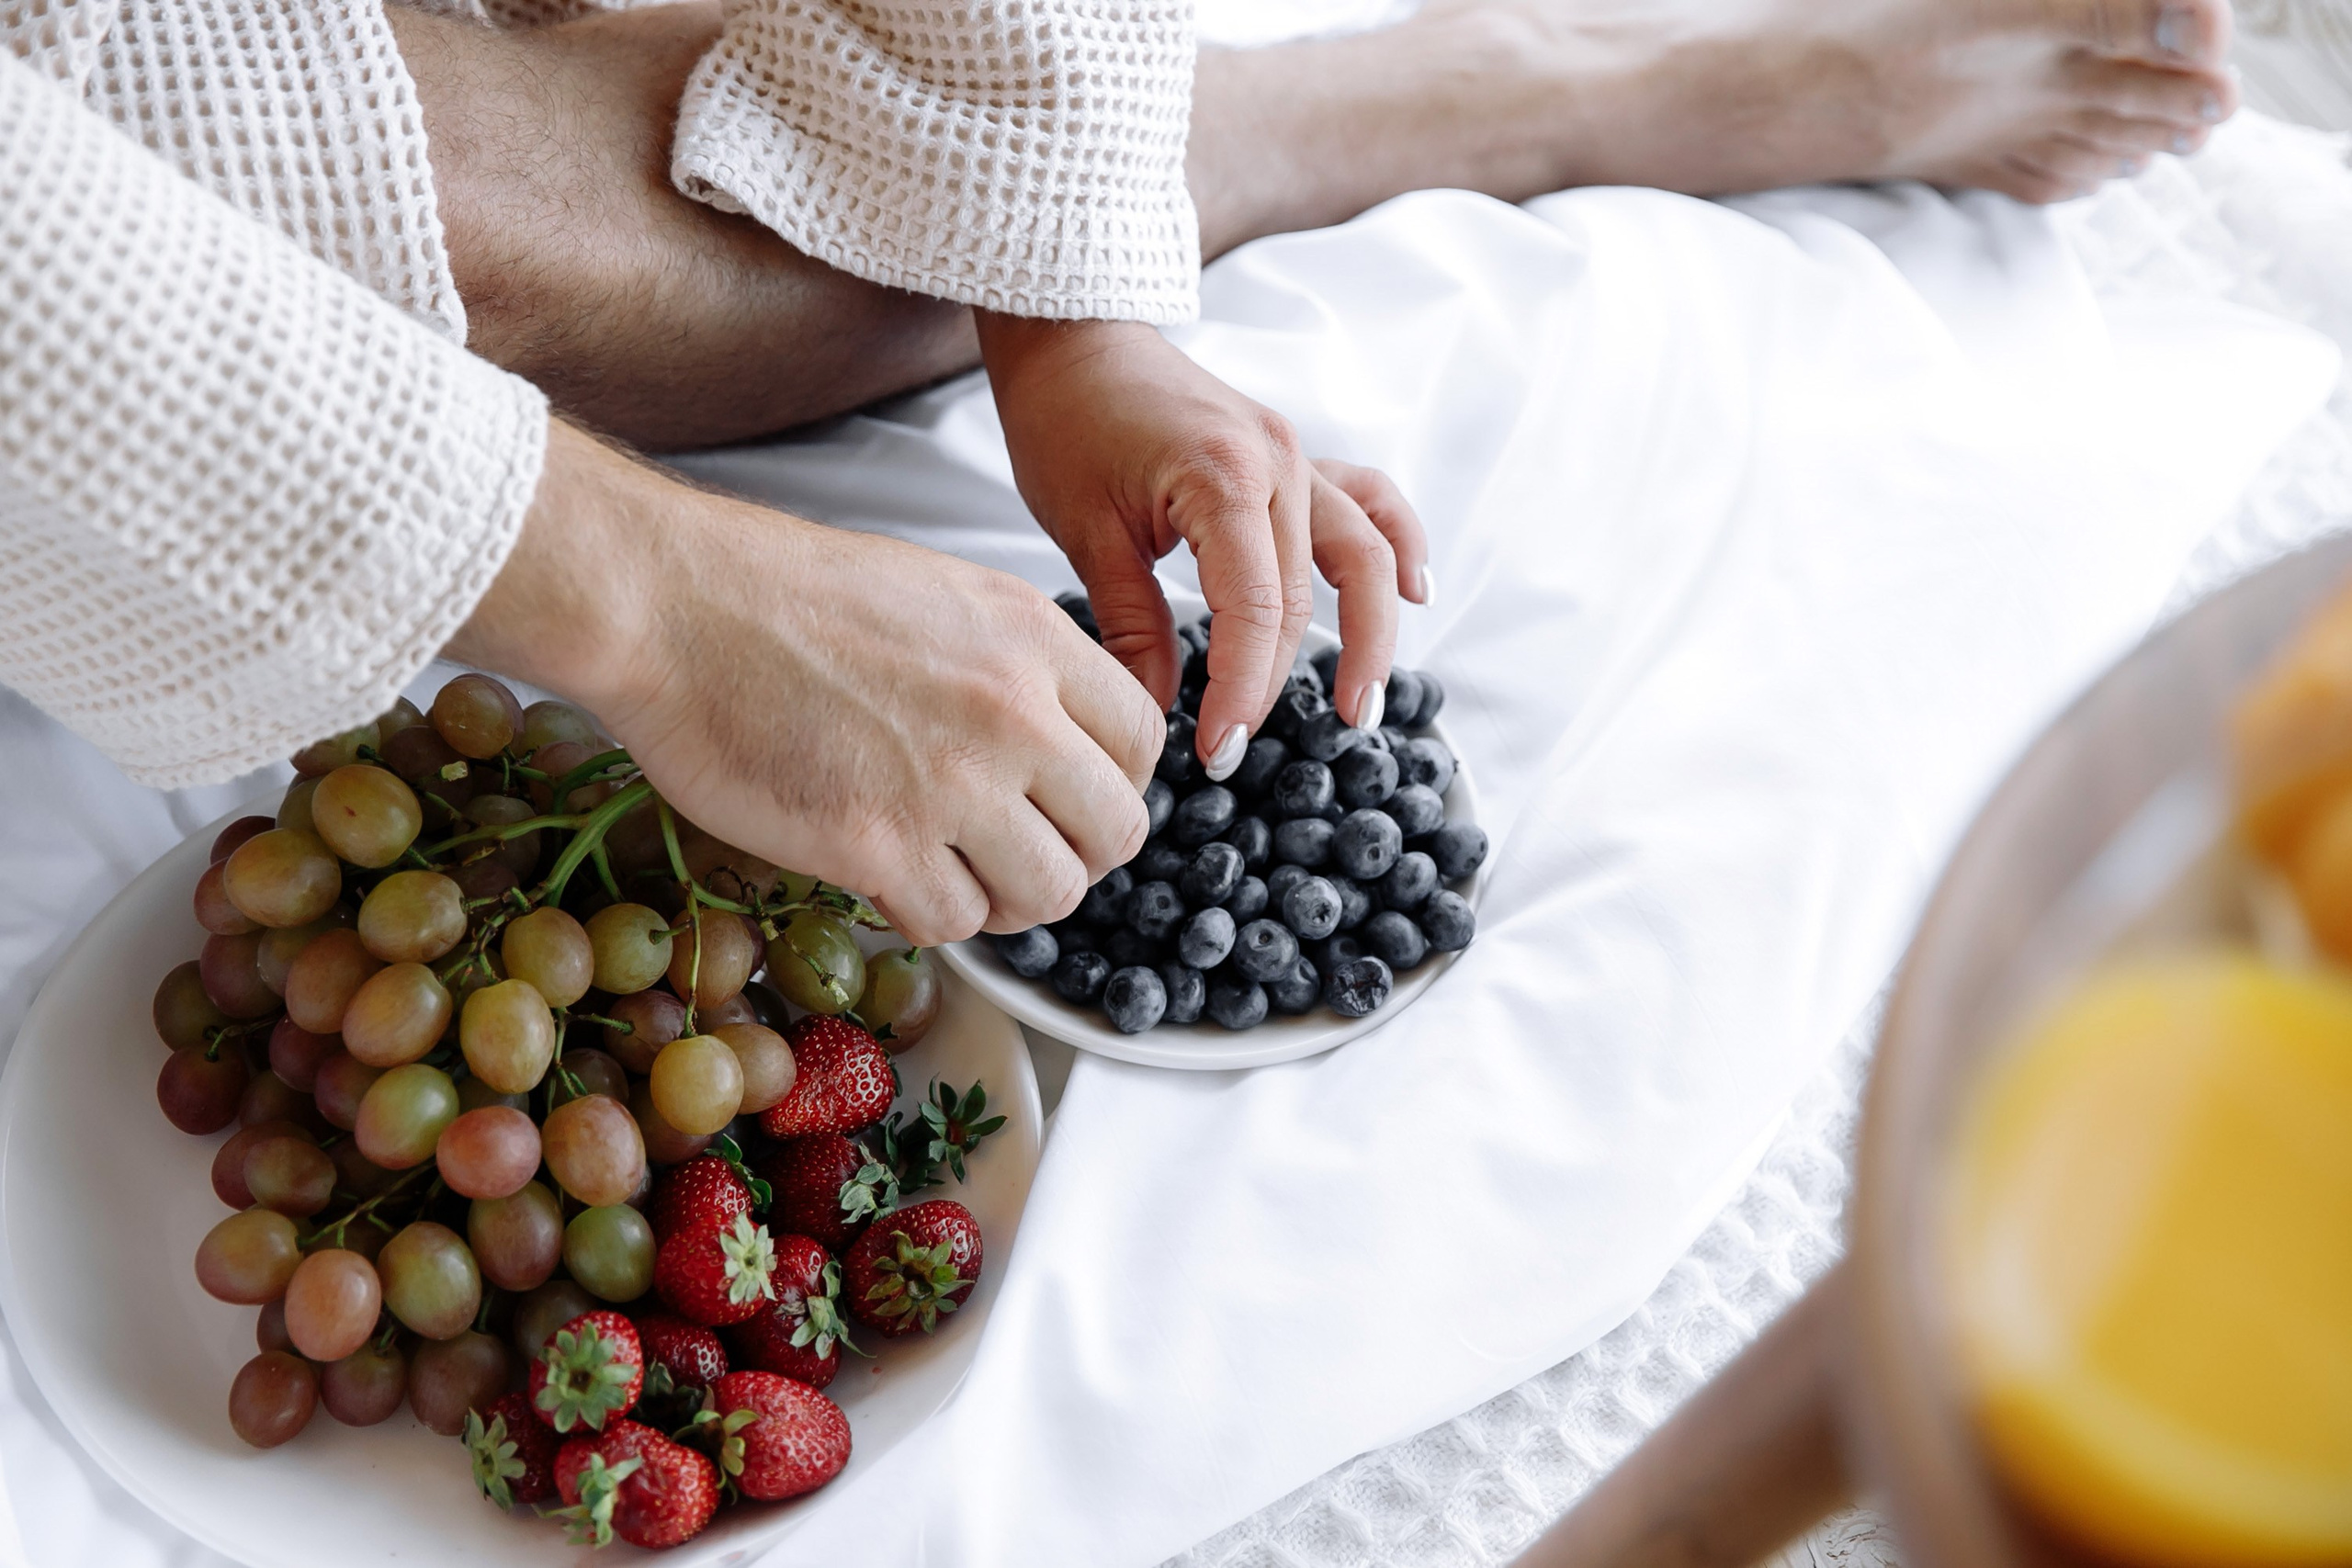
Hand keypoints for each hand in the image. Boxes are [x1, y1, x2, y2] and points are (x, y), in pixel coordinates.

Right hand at [450, 422, 1163, 943]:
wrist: (675, 605)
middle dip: (1076, 855)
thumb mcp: (944, 597)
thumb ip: (1017, 666)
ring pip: (1050, 894)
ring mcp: (951, 785)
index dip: (1114, 784)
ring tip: (957, 872)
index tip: (1073, 800)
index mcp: (1034, 641)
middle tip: (1021, 850)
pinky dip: (930, 914)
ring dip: (1009, 899)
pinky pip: (956, 923)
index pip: (1142, 742)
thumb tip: (1061, 741)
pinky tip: (891, 877)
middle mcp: (1012, 713)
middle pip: (1117, 833)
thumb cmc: (787, 596)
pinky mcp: (880, 846)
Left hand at [977, 315, 1428, 777]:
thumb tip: (1157, 709)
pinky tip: (1416, 593)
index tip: (1216, 749)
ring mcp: (1296, 455)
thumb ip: (1131, 624)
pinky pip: (1369, 501)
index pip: (1255, 611)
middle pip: (1301, 600)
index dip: (1241, 690)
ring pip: (1362, 556)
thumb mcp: (1085, 533)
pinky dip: (1398, 546)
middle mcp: (1278, 463)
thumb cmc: (1066, 424)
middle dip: (1273, 683)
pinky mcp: (1296, 456)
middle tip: (1238, 748)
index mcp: (1223, 479)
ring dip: (1371, 635)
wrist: (1073, 341)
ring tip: (1362, 707)